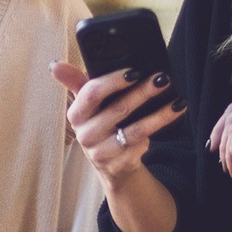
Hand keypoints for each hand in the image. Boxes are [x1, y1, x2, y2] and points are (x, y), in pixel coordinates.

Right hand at [52, 62, 185, 190]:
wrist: (110, 165)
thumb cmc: (100, 124)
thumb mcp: (87, 105)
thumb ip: (76, 82)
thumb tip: (55, 66)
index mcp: (76, 115)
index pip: (91, 94)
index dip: (113, 81)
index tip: (134, 70)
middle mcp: (86, 135)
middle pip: (118, 109)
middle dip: (143, 92)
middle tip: (162, 78)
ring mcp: (102, 152)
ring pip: (136, 130)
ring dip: (159, 114)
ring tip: (177, 101)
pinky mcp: (120, 165)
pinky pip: (142, 145)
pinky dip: (157, 132)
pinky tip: (170, 118)